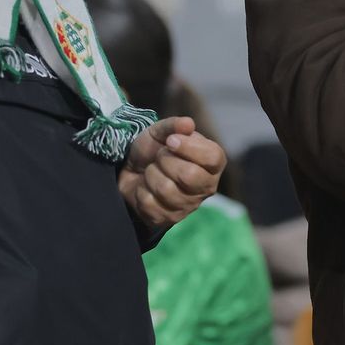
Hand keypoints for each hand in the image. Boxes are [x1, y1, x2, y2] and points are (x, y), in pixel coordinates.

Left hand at [118, 116, 225, 230]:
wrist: (131, 171)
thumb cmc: (154, 149)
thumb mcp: (161, 132)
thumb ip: (174, 125)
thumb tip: (188, 124)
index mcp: (212, 164)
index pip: (212, 157)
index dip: (189, 147)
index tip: (170, 141)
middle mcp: (206, 187)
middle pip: (189, 176)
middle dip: (166, 161)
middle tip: (159, 156)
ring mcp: (188, 206)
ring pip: (166, 190)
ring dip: (151, 175)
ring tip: (151, 171)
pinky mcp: (167, 220)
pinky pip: (150, 204)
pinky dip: (141, 191)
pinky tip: (145, 187)